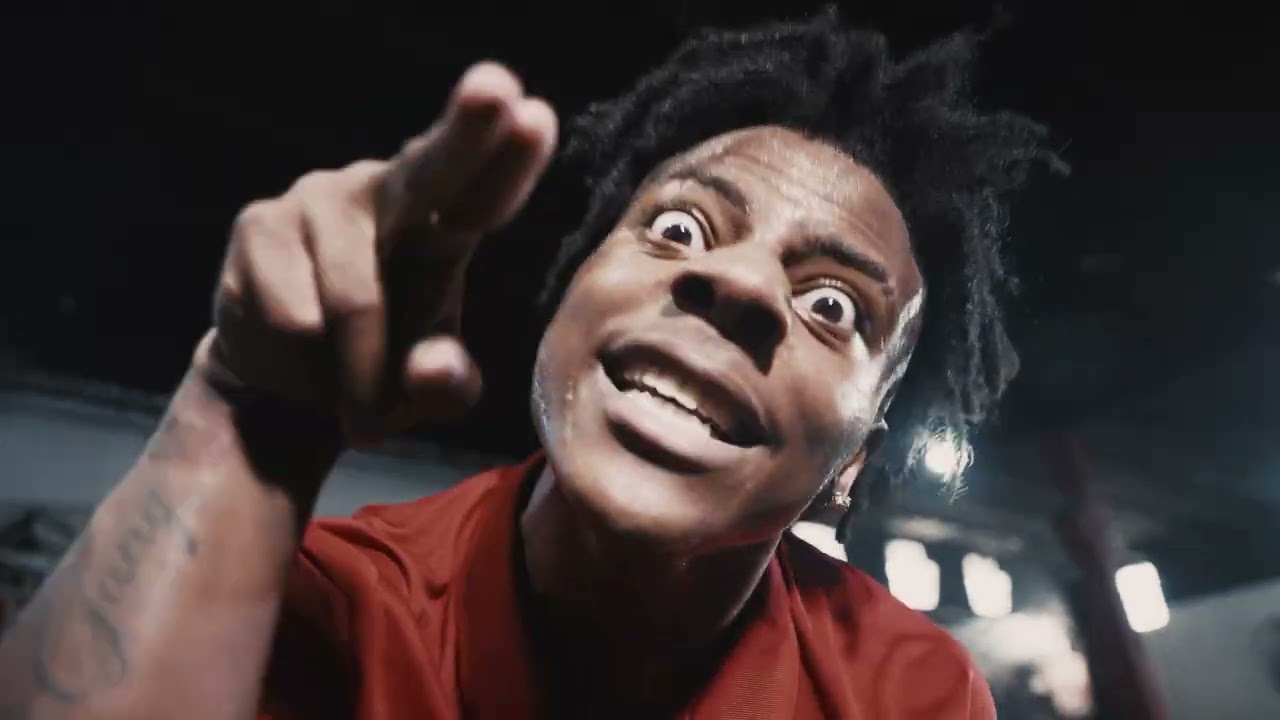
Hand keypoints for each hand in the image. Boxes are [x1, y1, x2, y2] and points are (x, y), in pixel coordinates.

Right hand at [197, 62, 557, 441]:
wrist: (280, 378)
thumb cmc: (375, 371)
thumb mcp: (423, 394)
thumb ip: (444, 388)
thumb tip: (433, 370)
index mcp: (443, 227)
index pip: (483, 195)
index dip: (509, 163)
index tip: (535, 118)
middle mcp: (386, 195)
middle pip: (431, 169)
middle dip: (467, 134)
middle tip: (497, 87)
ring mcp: (320, 200)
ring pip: (355, 299)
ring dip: (357, 373)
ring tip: (356, 403)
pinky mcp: (261, 224)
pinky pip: (295, 312)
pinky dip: (304, 359)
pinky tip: (299, 352)